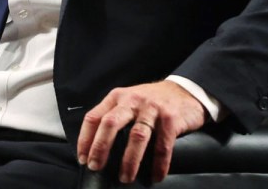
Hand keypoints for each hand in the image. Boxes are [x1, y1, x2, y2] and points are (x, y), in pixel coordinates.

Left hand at [77, 80, 206, 183]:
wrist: (184, 91)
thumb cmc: (152, 101)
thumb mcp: (128, 101)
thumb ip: (114, 116)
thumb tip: (96, 147)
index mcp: (117, 97)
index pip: (94, 117)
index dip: (85, 139)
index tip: (83, 158)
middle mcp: (132, 101)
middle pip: (111, 124)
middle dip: (101, 147)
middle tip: (96, 167)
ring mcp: (152, 109)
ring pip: (136, 136)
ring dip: (129, 160)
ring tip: (125, 177)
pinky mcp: (170, 118)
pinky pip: (162, 145)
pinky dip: (158, 164)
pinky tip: (156, 175)